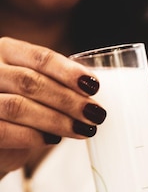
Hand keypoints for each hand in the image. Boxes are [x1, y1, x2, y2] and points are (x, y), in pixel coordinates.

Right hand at [0, 37, 105, 175]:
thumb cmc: (22, 110)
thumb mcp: (37, 88)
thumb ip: (57, 82)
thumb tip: (92, 88)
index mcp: (6, 51)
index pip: (39, 57)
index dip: (68, 72)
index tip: (93, 86)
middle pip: (30, 82)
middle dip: (68, 100)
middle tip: (95, 114)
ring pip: (18, 107)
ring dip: (56, 120)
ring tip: (82, 129)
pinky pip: (5, 131)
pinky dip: (33, 136)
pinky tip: (53, 139)